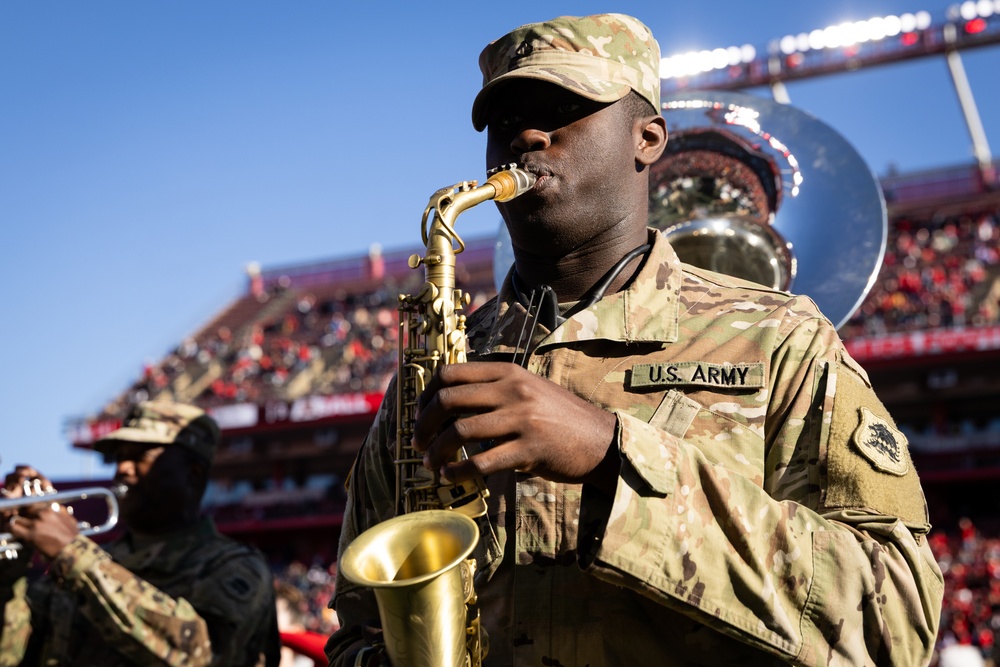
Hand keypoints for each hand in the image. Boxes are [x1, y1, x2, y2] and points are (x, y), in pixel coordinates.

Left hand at [3, 466, 78, 559]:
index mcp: (54, 508)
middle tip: (18, 517)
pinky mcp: (31, 534)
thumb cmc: (72, 537)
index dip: (29, 508)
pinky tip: (8, 528)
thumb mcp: (69, 520)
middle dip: (20, 513)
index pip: (36, 503)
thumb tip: (57, 509)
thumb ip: (61, 513)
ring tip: (11, 523)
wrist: (72, 549)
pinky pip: (14, 528)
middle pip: (25, 509)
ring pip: (18, 517)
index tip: (26, 511)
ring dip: (14, 520)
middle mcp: (44, 513)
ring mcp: (37, 523)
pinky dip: (10, 528)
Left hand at [412, 362, 619, 492]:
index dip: (426, 396)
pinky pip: (482, 462)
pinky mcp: (530, 449)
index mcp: (508, 372)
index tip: (419, 415)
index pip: (450, 373)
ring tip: (430, 464)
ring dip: (437, 451)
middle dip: (424, 425)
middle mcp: (513, 390)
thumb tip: (447, 401)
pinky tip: (450, 477)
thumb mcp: (527, 389)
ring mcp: (522, 419)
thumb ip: (494, 390)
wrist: (601, 441)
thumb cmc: (559, 418)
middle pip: (448, 400)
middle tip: (417, 443)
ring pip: (460, 431)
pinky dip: (459, 472)